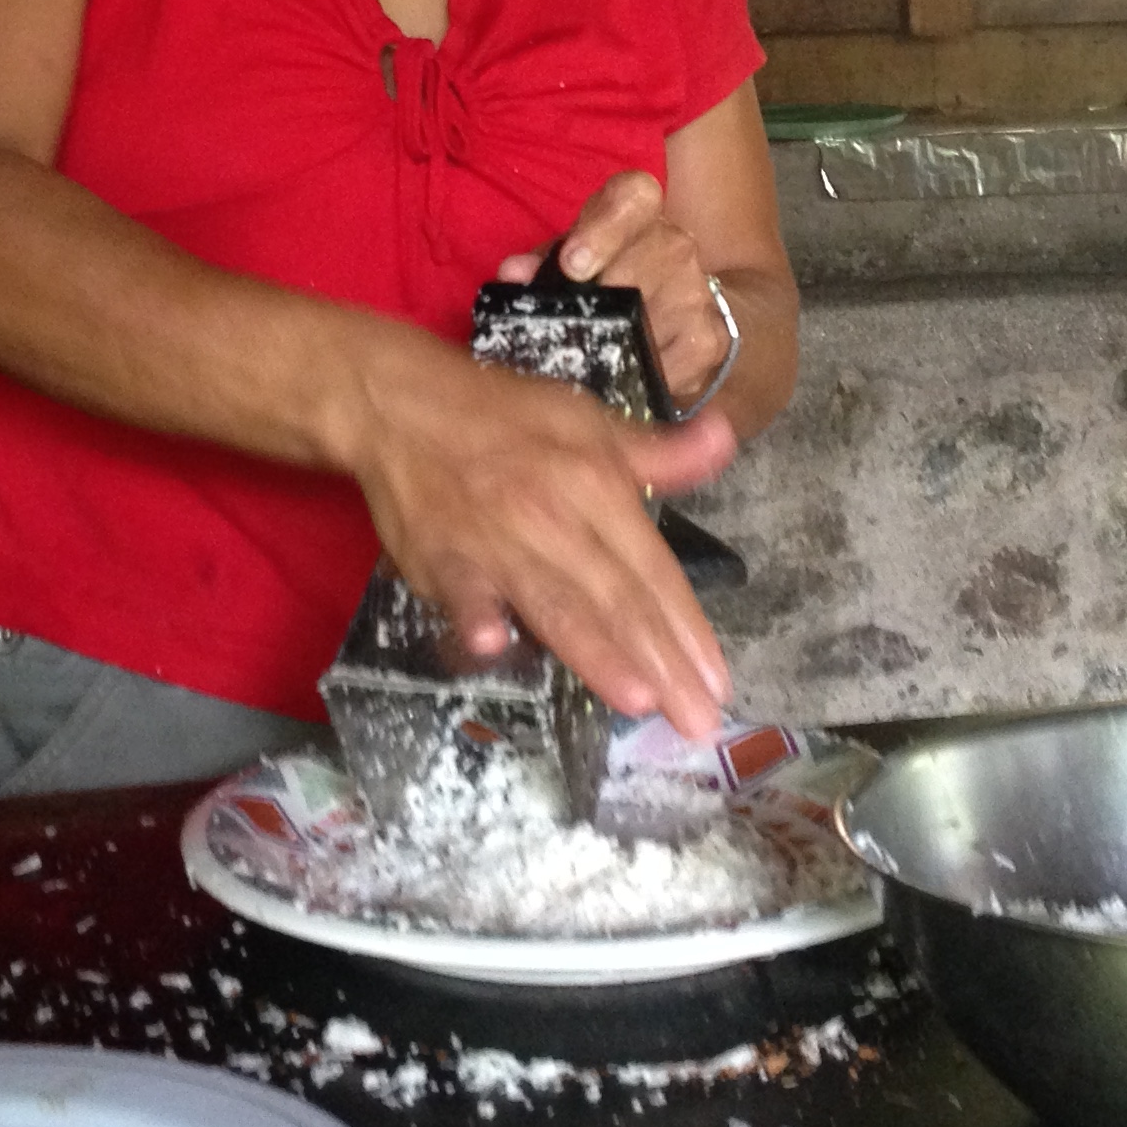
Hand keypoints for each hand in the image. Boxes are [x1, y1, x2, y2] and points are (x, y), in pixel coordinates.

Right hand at [348, 340, 736, 739]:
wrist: (400, 404)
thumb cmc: (502, 416)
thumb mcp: (588, 419)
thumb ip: (656, 452)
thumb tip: (726, 437)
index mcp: (595, 484)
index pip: (651, 568)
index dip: (686, 625)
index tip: (717, 680)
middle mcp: (553, 518)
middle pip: (615, 600)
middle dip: (660, 663)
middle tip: (697, 722)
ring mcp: (495, 542)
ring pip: (554, 605)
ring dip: (595, 652)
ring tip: (637, 699)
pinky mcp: (439, 558)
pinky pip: (460, 590)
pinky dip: (473, 615)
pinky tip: (491, 645)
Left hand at [494, 171, 731, 408]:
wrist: (675, 310)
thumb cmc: (605, 277)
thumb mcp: (568, 260)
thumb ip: (541, 263)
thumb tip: (514, 273)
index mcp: (636, 211)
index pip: (634, 196)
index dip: (605, 227)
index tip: (574, 264)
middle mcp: (675, 243)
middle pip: (652, 256)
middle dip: (608, 292)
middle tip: (579, 320)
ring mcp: (697, 291)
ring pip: (657, 315)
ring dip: (620, 339)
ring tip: (595, 351)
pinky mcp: (710, 340)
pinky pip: (671, 364)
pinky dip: (640, 374)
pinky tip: (623, 373)